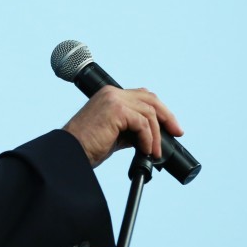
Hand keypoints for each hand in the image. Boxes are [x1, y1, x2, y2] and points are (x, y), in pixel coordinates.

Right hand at [62, 86, 183, 166]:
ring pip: (149, 113)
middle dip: (167, 116)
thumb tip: (150, 136)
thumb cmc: (87, 147)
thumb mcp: (114, 135)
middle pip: (150, 98)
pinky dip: (148, 138)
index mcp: (110, 96)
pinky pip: (142, 123)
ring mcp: (113, 99)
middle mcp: (112, 93)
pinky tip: (145, 150)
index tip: (171, 127)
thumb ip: (130, 130)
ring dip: (156, 135)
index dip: (160, 110)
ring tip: (154, 152)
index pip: (142, 96)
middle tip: (177, 133)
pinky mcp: (116, 110)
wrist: (70, 153)